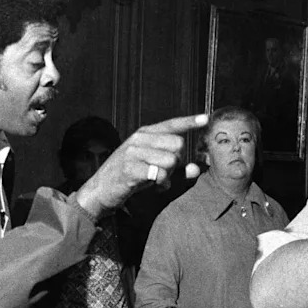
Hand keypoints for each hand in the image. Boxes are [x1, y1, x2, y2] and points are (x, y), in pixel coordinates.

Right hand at [75, 114, 208, 217]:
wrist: (101, 189)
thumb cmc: (132, 176)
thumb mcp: (154, 168)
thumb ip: (176, 168)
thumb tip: (196, 169)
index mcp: (145, 133)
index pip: (171, 124)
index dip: (190, 121)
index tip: (207, 118)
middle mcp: (139, 138)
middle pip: (178, 144)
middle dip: (176, 162)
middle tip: (162, 171)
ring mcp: (133, 151)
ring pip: (170, 160)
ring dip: (167, 175)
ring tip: (154, 180)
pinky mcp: (129, 167)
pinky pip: (159, 174)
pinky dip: (159, 183)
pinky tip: (150, 185)